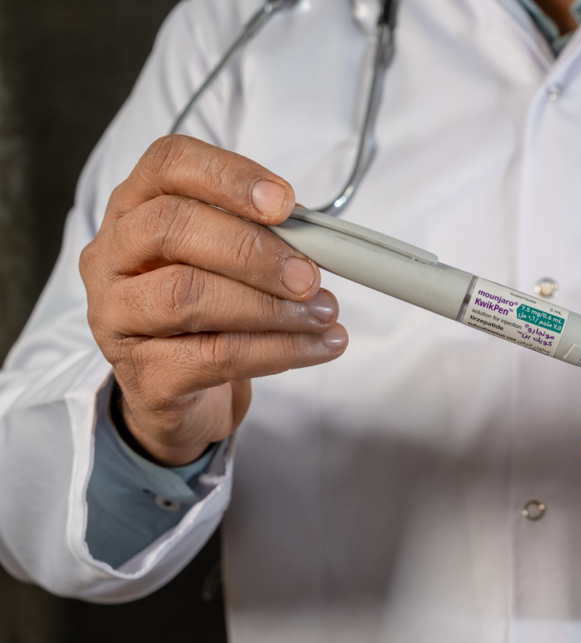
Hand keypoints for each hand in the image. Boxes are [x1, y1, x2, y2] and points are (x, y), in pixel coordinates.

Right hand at [81, 136, 347, 466]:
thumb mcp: (229, 262)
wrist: (186, 395)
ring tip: (323, 313)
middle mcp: (112, 258)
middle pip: (171, 228)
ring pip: (188, 296)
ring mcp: (116, 318)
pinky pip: (215, 357)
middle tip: (309, 275)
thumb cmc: (210, 312)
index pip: (168, 164)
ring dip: (271, 306)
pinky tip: (317, 346)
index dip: (229, 176)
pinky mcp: (144, 375)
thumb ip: (263, 237)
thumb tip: (320, 239)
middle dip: (252, 250)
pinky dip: (279, 350)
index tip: (285, 203)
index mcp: (135, 209)